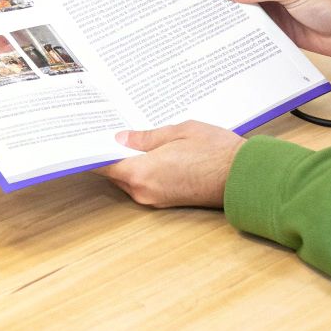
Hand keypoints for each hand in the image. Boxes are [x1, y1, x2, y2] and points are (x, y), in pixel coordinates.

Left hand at [103, 122, 244, 208]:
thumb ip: (146, 137)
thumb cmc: (216, 151)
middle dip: (111, 153)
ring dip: (128, 162)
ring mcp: (157, 199)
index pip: (103, 165)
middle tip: (108, 130)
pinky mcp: (169, 201)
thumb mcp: (178, 132)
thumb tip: (122, 138)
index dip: (91, 150)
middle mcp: (145, 191)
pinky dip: (143, 170)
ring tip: (130, 137)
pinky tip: (150, 153)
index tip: (83, 138)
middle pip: (115, 172)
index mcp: (141, 173)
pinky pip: (146, 184)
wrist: (247, 176)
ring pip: (130, 179)